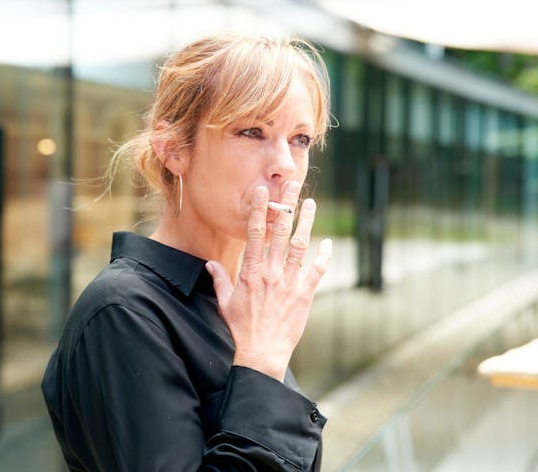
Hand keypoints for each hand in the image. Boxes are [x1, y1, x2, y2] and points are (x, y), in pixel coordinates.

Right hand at [205, 182, 331, 381]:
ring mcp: (289, 283)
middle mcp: (271, 272)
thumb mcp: (225, 302)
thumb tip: (210, 264)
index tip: (263, 192)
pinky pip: (316, 271)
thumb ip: (220, 280)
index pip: (255, 233)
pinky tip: (328, 243)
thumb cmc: (241, 329)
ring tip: (310, 203)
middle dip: (286, 206)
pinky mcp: (304, 295)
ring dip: (306, 223)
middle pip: (280, 232)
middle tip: (292, 185)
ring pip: (299, 246)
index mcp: (251, 272)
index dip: (260, 210)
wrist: (261, 353)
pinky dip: (324, 256)